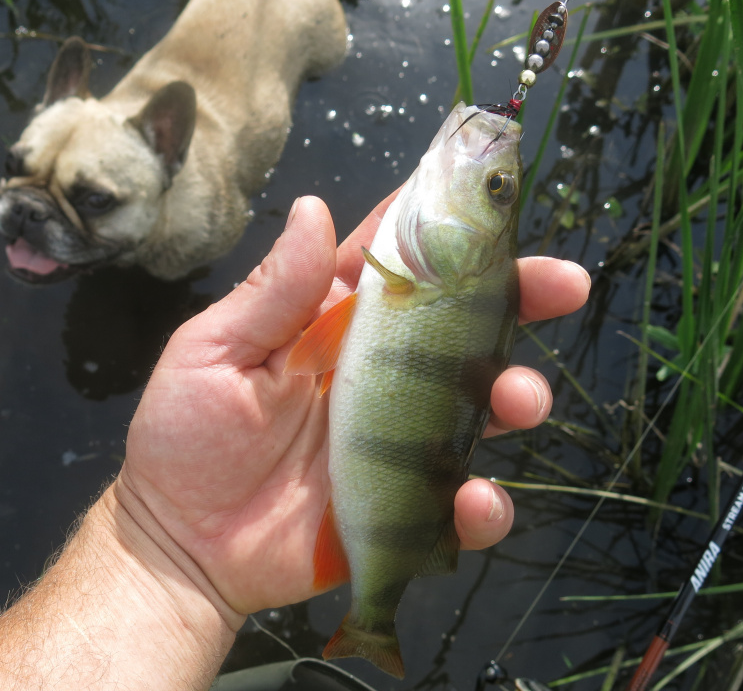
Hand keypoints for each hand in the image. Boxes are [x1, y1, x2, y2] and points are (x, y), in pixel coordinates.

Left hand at [115, 194, 589, 623]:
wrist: (179, 543)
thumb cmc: (185, 437)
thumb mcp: (213, 353)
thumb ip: (273, 292)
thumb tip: (315, 207)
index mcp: (331, 322)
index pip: (396, 259)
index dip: (443, 225)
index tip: (493, 199)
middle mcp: (378, 371)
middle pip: (461, 324)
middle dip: (518, 299)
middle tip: (562, 284)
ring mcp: (397, 439)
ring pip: (479, 405)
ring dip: (516, 394)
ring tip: (518, 398)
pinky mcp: (404, 505)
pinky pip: (459, 501)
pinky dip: (479, 504)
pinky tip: (472, 500)